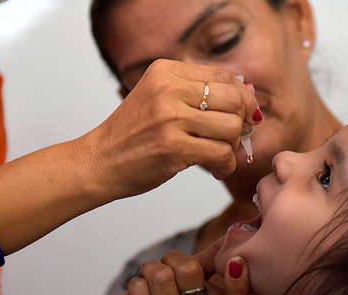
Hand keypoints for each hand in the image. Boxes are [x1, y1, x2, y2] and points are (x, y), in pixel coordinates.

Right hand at [81, 59, 259, 199]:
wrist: (99, 160)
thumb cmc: (132, 134)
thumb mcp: (159, 97)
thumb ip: (197, 92)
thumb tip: (248, 93)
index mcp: (166, 71)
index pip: (222, 75)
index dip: (243, 95)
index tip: (247, 112)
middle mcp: (168, 89)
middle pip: (233, 99)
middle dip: (241, 121)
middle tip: (232, 137)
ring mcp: (170, 119)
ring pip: (231, 128)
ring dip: (232, 147)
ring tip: (219, 156)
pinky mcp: (173, 148)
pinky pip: (220, 154)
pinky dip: (225, 165)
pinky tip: (215, 169)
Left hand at [92, 236, 250, 294]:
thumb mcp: (189, 281)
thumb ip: (210, 262)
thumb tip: (233, 233)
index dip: (239, 287)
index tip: (236, 261)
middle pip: (190, 271)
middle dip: (171, 259)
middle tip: (166, 269)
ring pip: (161, 276)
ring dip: (149, 270)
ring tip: (149, 283)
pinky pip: (138, 286)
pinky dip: (135, 283)